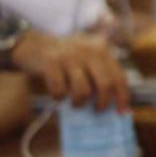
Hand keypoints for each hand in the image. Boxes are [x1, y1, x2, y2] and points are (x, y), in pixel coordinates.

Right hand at [11, 31, 129, 111]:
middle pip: (105, 85)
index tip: (123, 112)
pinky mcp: (51, 63)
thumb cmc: (65, 58)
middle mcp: (88, 50)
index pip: (119, 76)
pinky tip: (57, 93)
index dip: (123, 97)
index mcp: (101, 49)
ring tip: (74, 102)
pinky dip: (58, 97)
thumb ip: (100, 74)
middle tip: (97, 110)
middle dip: (102, 103)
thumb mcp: (86, 58)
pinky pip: (60, 91)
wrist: (33, 44)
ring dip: (79, 102)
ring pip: (83, 91)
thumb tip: (112, 104)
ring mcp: (69, 56)